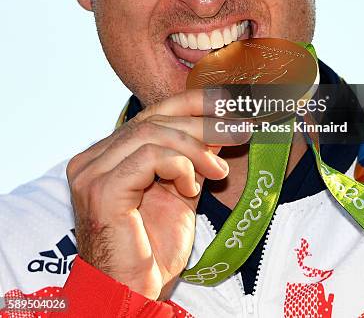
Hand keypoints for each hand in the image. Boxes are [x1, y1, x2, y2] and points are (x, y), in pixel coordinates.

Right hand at [66, 89, 240, 299]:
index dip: (191, 103)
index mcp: (108, 155)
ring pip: (153, 133)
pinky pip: (149, 157)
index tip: (228, 102)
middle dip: (203, 122)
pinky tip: (191, 187)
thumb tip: (220, 125)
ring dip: (196, 148)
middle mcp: (93, 158)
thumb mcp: (181, 191)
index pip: (152, 114)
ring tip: (219, 170)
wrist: (132, 294)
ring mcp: (92, 172)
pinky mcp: (101, 189)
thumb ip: (193, 158)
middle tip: (239, 130)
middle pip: (154, 120)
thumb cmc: (153, 251)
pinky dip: (179, 166)